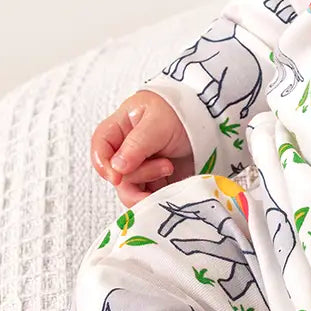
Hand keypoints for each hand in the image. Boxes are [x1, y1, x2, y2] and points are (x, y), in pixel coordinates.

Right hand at [90, 91, 194, 208]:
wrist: (210, 122)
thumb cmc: (181, 114)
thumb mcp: (157, 123)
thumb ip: (136, 145)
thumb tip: (117, 168)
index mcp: (121, 127)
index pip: (100, 148)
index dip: (103, 165)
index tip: (116, 177)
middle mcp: (126, 149)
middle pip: (116, 174)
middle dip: (138, 175)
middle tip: (165, 165)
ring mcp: (140, 167)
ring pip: (129, 189)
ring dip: (148, 186)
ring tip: (170, 168)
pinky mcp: (154, 182)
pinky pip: (146, 197)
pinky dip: (155, 197)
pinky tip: (169, 188)